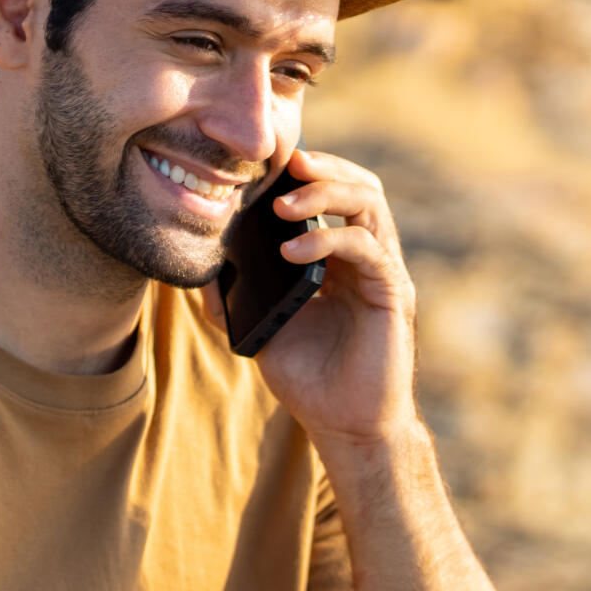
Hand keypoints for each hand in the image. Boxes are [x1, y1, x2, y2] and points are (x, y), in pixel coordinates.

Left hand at [204, 149, 420, 448]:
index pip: (333, 194)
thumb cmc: (308, 378)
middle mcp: (366, 257)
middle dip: (322, 167)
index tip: (265, 165)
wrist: (344, 426)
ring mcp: (382, 271)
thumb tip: (199, 268)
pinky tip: (291, 251)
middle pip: (358, 185)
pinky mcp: (392, 293)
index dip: (306, 173)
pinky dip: (329, 239)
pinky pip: (366, 248)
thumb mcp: (260, 330)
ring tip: (283, 205)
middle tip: (285, 164)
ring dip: (325, 192)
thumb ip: (232, 299)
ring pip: (369, 203)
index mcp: (338, 258)